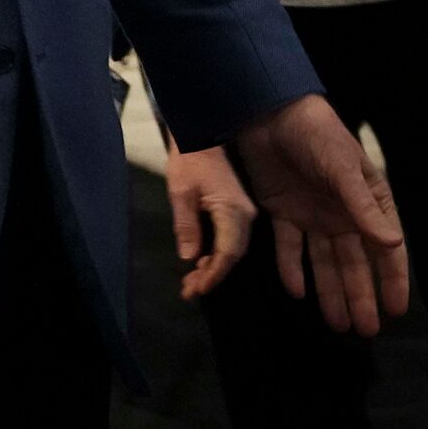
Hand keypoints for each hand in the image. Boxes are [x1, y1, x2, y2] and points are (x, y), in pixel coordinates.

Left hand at [164, 143, 256, 299]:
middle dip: (211, 276)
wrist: (201, 138)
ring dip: (213, 268)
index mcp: (234, 211)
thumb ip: (187, 226)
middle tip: (188, 291)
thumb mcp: (180, 192)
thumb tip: (190, 259)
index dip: (214, 274)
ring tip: (191, 284)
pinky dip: (216, 255)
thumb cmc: (188, 161)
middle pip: (233, 255)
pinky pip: (231, 240)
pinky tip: (201, 264)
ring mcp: (245, 214)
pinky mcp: (239, 212)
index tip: (197, 289)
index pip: (228, 252)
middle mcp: (246, 216)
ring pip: (232, 250)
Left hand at [232, 94, 407, 334]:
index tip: (396, 310)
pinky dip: (292, 268)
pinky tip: (298, 292)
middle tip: (365, 330)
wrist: (268, 112)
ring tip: (338, 323)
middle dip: (360, 296)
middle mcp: (341, 214)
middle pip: (354, 263)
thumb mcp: (344, 168)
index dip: (391, 279)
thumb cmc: (316, 134)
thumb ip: (363, 207)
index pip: (385, 249)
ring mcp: (311, 214)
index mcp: (366, 202)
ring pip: (324, 261)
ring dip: (330, 291)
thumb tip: (391, 244)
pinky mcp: (281, 210)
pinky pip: (289, 247)